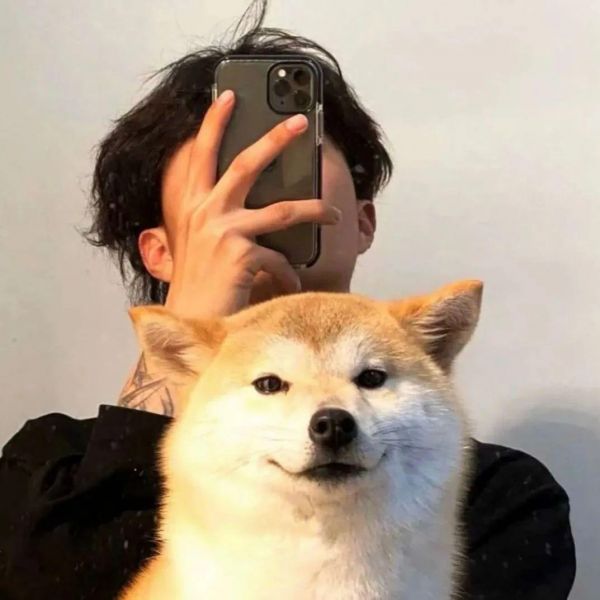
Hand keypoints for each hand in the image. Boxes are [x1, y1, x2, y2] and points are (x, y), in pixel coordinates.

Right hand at [164, 89, 340, 320]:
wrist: (189, 321)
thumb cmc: (200, 286)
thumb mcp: (201, 245)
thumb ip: (218, 222)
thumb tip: (256, 212)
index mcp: (193, 206)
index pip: (202, 155)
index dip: (213, 124)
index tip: (229, 97)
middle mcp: (205, 212)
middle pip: (247, 163)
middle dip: (276, 138)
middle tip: (300, 121)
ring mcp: (223, 230)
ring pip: (282, 210)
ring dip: (314, 210)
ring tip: (333, 213)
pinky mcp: (241, 253)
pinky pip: (280, 259)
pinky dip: (289, 274)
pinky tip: (290, 286)